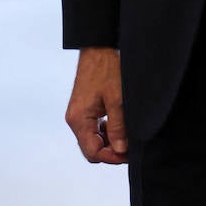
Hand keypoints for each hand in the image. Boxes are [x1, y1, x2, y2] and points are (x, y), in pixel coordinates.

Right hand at [65, 46, 128, 164]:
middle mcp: (74, 120)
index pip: (92, 152)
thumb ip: (118, 127)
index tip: (129, 154)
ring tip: (127, 135)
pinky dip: (105, 131)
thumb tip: (120, 150)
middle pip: (91, 148)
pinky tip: (118, 124)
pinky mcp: (83, 108)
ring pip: (92, 139)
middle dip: (111, 151)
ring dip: (109, 141)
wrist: (98, 48)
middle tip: (130, 147)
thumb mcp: (118, 100)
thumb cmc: (107, 69)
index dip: (112, 157)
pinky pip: (93, 128)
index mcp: (79, 120)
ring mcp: (78, 114)